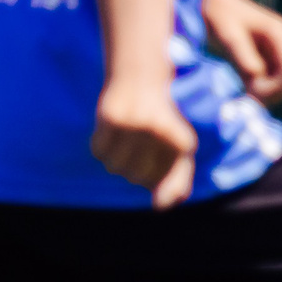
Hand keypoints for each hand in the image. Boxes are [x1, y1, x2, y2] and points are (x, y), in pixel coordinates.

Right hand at [91, 82, 199, 208]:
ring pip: (116, 167)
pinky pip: (99, 151)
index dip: (153, 178)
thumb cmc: (163, 119)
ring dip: (117, 159)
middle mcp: (161, 132)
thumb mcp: (178, 148)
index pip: (160, 184)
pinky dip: (102, 146)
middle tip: (138, 146)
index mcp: (183, 142)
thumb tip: (161, 206)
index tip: (153, 157)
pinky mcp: (111, 116)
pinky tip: (112, 131)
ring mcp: (135, 124)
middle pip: (137, 178)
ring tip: (126, 139)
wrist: (141, 75)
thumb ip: (176, 179)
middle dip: (134, 169)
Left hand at [202, 0, 281, 102]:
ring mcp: (277, 53)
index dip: (278, 87)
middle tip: (248, 97)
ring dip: (268, 94)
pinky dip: (261, 92)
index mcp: (281, 34)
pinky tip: (243, 91)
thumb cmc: (219, 15)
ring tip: (244, 94)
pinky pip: (272, 83)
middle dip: (274, 93)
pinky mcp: (266, 61)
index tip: (253, 92)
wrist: (210, 3)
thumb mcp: (229, 35)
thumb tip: (257, 78)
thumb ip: (244, 56)